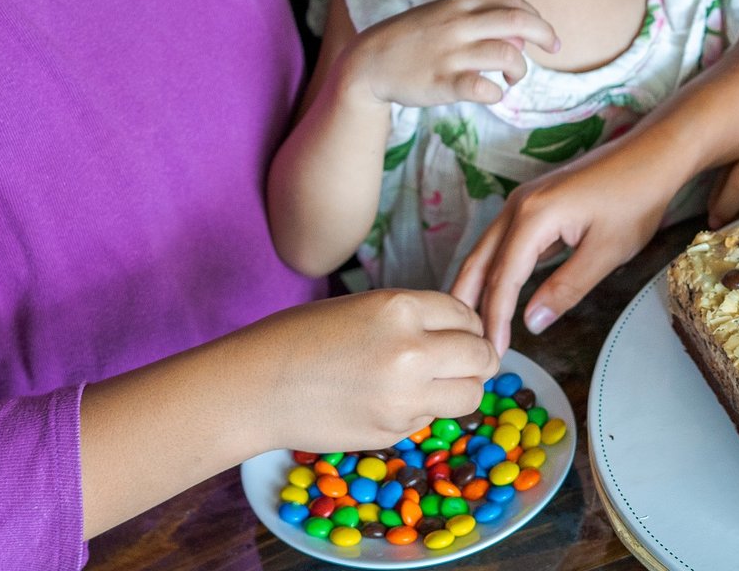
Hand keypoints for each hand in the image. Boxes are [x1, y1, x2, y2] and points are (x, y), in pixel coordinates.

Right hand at [251, 289, 499, 451]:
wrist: (256, 387)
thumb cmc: (303, 337)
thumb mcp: (366, 307)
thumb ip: (414, 319)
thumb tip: (459, 335)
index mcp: (401, 308)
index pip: (466, 315)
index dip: (467, 325)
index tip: (459, 332)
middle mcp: (411, 351)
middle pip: (482, 356)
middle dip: (478, 358)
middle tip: (464, 361)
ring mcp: (404, 397)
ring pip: (470, 394)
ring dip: (462, 388)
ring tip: (437, 383)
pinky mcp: (393, 431)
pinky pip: (431, 418)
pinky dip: (423, 411)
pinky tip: (391, 400)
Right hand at [348, 0, 558, 108]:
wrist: (368, 62)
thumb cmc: (410, 40)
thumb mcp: (441, 16)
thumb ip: (477, 20)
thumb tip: (519, 36)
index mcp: (460, 5)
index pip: (511, 2)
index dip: (536, 16)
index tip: (545, 33)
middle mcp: (458, 25)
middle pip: (519, 22)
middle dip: (546, 34)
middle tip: (555, 49)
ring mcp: (451, 54)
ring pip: (508, 56)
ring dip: (520, 70)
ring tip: (511, 78)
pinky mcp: (443, 83)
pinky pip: (484, 88)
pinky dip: (497, 93)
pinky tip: (493, 93)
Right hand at [450, 132, 690, 353]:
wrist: (652, 154)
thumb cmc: (635, 199)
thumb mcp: (605, 252)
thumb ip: (565, 289)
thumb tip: (532, 323)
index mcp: (533, 216)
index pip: (503, 277)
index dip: (495, 318)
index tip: (492, 353)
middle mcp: (518, 204)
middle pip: (480, 260)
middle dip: (468, 303)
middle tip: (465, 345)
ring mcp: (523, 200)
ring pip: (487, 249)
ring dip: (477, 286)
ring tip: (471, 325)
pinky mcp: (534, 201)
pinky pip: (503, 240)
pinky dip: (494, 268)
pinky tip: (496, 291)